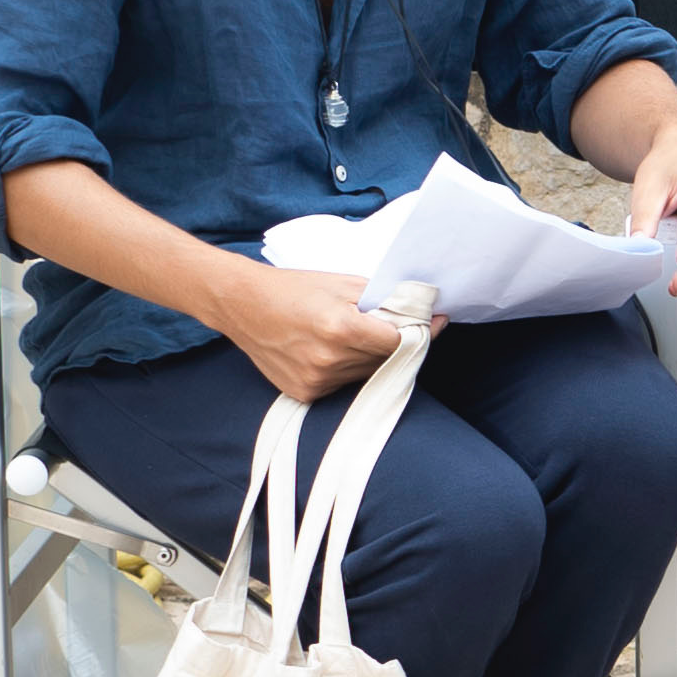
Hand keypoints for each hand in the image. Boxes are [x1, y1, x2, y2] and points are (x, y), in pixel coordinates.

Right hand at [212, 260, 404, 402]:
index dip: (419, 332)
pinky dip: (345, 369)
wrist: (241, 304)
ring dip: (370, 358)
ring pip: (365, 374)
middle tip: (394, 325)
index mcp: (341, 329)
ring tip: (352, 335)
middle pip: (385, 360)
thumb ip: (382, 299)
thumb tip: (420, 310)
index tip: (435, 323)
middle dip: (395, 344)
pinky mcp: (304, 393)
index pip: (399, 341)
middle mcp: (329, 359)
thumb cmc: (292, 288)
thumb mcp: (342, 283)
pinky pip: (342, 385)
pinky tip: (330, 350)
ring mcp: (315, 380)